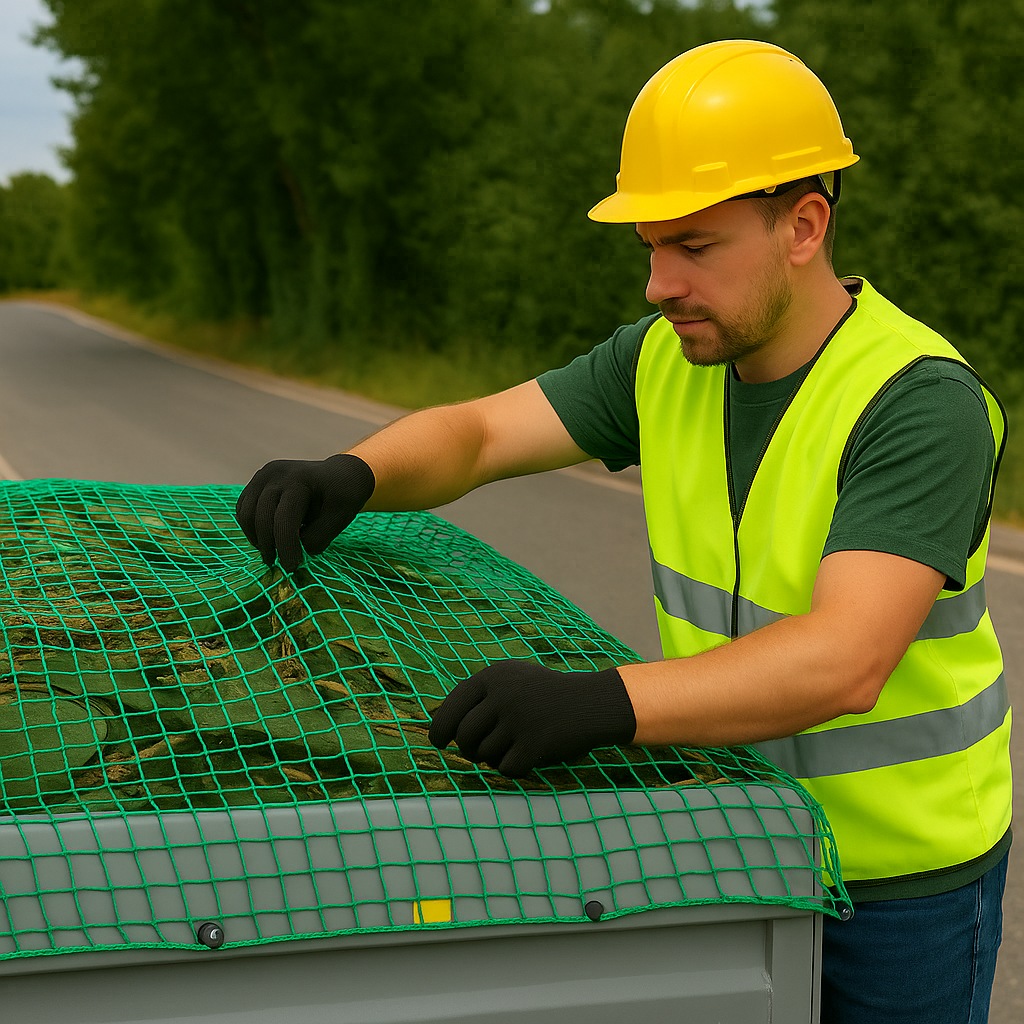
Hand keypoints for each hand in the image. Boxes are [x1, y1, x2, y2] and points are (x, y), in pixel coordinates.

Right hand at [235, 453, 374, 570]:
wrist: (340, 473)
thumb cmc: (344, 496)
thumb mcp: (341, 517)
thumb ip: (318, 538)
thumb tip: (295, 552)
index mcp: (299, 480)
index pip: (283, 520)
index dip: (286, 547)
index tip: (293, 568)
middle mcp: (276, 474)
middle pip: (261, 518)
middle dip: (270, 546)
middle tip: (284, 566)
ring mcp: (262, 476)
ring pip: (246, 515)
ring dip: (257, 539)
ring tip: (275, 554)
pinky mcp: (256, 483)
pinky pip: (243, 510)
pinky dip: (252, 528)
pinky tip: (269, 539)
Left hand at [428, 660, 635, 777]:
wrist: (591, 702)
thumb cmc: (544, 695)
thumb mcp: (512, 679)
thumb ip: (478, 697)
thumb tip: (438, 727)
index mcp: (493, 677)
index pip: (451, 708)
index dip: (439, 729)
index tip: (438, 742)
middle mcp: (502, 695)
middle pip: (464, 737)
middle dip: (468, 749)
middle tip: (478, 752)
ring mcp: (518, 719)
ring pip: (484, 755)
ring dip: (494, 758)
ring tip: (513, 746)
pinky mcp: (534, 744)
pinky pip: (506, 769)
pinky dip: (514, 767)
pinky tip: (528, 756)